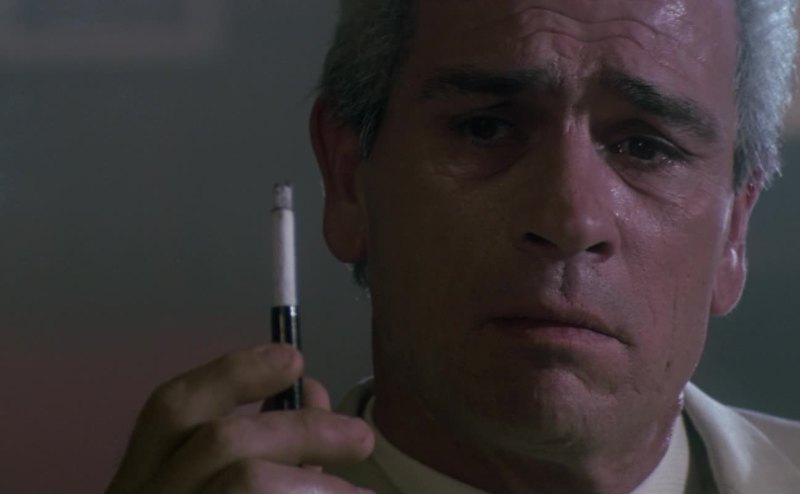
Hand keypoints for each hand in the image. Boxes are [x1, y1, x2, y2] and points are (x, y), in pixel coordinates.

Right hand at [106, 344, 374, 493]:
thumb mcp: (218, 491)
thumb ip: (264, 449)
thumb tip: (312, 392)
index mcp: (138, 485)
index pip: (172, 408)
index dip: (233, 372)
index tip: (295, 358)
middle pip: (221, 440)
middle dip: (301, 427)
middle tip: (362, 437)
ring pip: (246, 482)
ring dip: (314, 481)